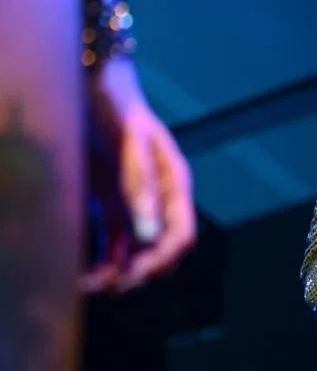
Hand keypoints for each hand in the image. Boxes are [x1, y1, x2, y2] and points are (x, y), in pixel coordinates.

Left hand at [81, 57, 195, 293]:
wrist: (88, 81)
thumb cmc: (114, 105)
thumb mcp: (130, 141)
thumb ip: (140, 184)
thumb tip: (150, 235)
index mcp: (174, 184)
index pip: (181, 234)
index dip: (164, 259)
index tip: (138, 276)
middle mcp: (158, 199)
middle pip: (159, 249)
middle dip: (138, 272)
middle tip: (110, 288)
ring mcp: (133, 202)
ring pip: (134, 251)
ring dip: (117, 271)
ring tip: (90, 286)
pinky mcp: (107, 202)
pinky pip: (109, 240)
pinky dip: (99, 258)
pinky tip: (81, 271)